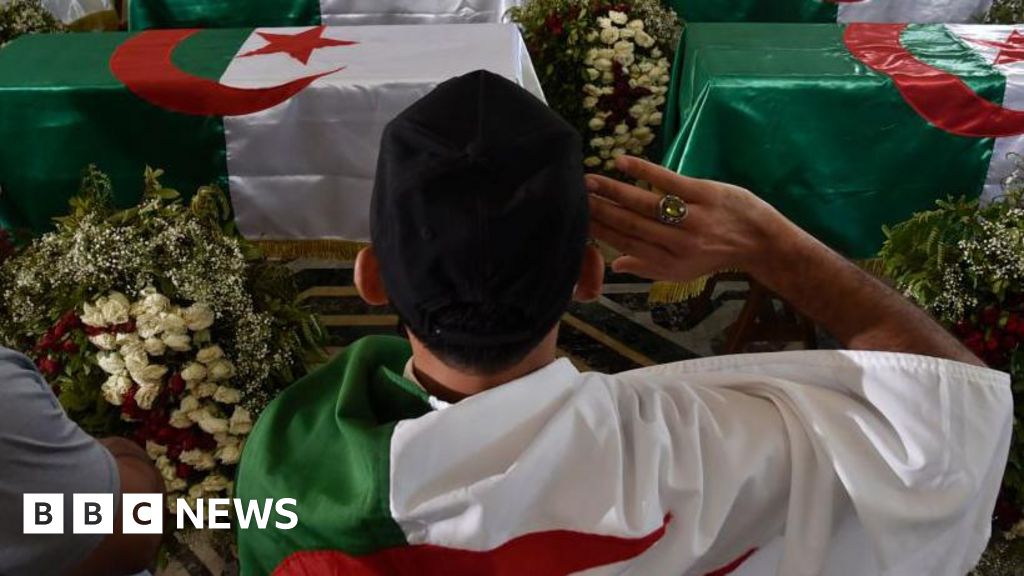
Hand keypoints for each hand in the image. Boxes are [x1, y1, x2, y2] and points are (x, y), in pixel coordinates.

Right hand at [587, 156, 800, 282]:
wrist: (760, 242)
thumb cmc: (716, 256)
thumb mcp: (682, 272)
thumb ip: (648, 268)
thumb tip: (615, 264)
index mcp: (668, 262)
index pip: (626, 244)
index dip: (600, 231)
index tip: (578, 217)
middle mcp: (678, 243)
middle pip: (630, 224)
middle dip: (600, 209)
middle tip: (575, 195)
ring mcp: (692, 218)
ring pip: (644, 204)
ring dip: (614, 190)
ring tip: (590, 180)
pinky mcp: (705, 194)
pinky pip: (668, 181)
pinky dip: (643, 171)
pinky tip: (621, 162)